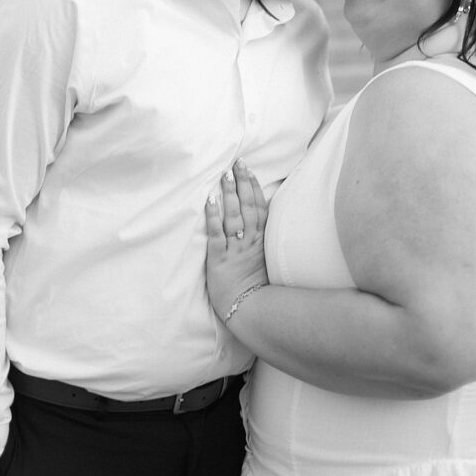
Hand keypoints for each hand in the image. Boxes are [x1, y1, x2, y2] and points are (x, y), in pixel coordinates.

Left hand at [205, 159, 268, 321]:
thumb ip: (264, 243)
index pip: (259, 208)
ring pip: (233, 216)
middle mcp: (249, 242)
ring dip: (229, 194)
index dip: (253, 188)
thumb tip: (262, 225)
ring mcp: (234, 250)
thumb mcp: (265, 263)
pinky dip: (213, 217)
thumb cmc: (257, 290)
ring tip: (225, 175)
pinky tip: (211, 201)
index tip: (248, 171)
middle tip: (236, 163)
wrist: (249, 312)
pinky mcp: (219, 259)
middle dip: (241, 183)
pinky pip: (216, 234)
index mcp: (261, 241)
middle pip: (247, 207)